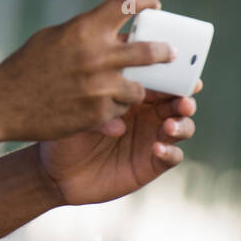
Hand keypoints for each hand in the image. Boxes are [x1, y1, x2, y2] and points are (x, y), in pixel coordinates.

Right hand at [0, 0, 174, 142]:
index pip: (130, 2)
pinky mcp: (97, 115)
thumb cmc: (26, 67)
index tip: (154, 4)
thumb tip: (119, 30)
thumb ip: (87, 34)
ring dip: (136, 87)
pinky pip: (121, 110)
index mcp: (85, 28)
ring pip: (139, 88)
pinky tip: (102, 106)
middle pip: (151, 50)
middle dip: (164, 52)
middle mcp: (97, 56)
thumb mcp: (54, 38)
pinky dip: (115, 108)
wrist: (1, 104)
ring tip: (128, 88)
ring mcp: (99, 88)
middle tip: (168, 53)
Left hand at [36, 79, 200, 206]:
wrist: (56, 171)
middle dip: (184, 98)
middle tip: (182, 101)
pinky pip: (172, 156)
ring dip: (182, 124)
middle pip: (178, 101)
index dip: (173, 75)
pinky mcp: (151, 163)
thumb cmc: (67, 130)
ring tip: (169, 126)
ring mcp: (152, 138)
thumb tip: (121, 74)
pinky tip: (156, 149)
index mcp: (133, 94)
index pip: (160, 80)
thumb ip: (102, 91)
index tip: (182, 69)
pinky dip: (170, 152)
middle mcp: (147, 114)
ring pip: (183, 126)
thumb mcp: (80, 107)